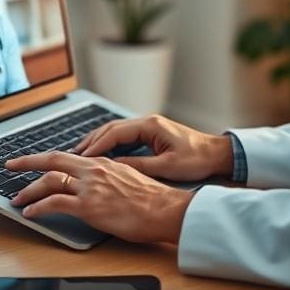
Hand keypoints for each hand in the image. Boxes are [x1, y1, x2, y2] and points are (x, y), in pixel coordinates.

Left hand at [5, 151, 192, 243]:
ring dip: (29, 190)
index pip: (67, 156)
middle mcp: (94, 170)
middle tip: (10, 166)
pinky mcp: (89, 206)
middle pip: (52, 160)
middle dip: (27, 162)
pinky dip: (38, 207)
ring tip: (18, 199)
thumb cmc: (153, 201)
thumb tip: (98, 186)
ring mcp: (90, 187)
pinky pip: (54, 203)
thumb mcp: (129, 179)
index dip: (46, 157)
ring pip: (50, 181)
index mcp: (103, 163)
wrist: (165, 210)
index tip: (33, 160)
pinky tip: (31, 213)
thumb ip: (110, 178)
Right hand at [73, 114, 233, 181]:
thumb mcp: (167, 167)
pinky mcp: (151, 133)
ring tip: (80, 155)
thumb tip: (114, 168)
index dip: (95, 146)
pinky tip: (100, 155)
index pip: (114, 133)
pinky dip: (109, 144)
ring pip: (115, 131)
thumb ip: (139, 166)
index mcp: (150, 125)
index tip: (80, 158)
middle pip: (110, 128)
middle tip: (72, 155)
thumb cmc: (197, 159)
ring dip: (97, 142)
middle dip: (90, 141)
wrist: (216, 154)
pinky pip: (124, 136)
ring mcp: (148, 126)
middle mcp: (147, 122)